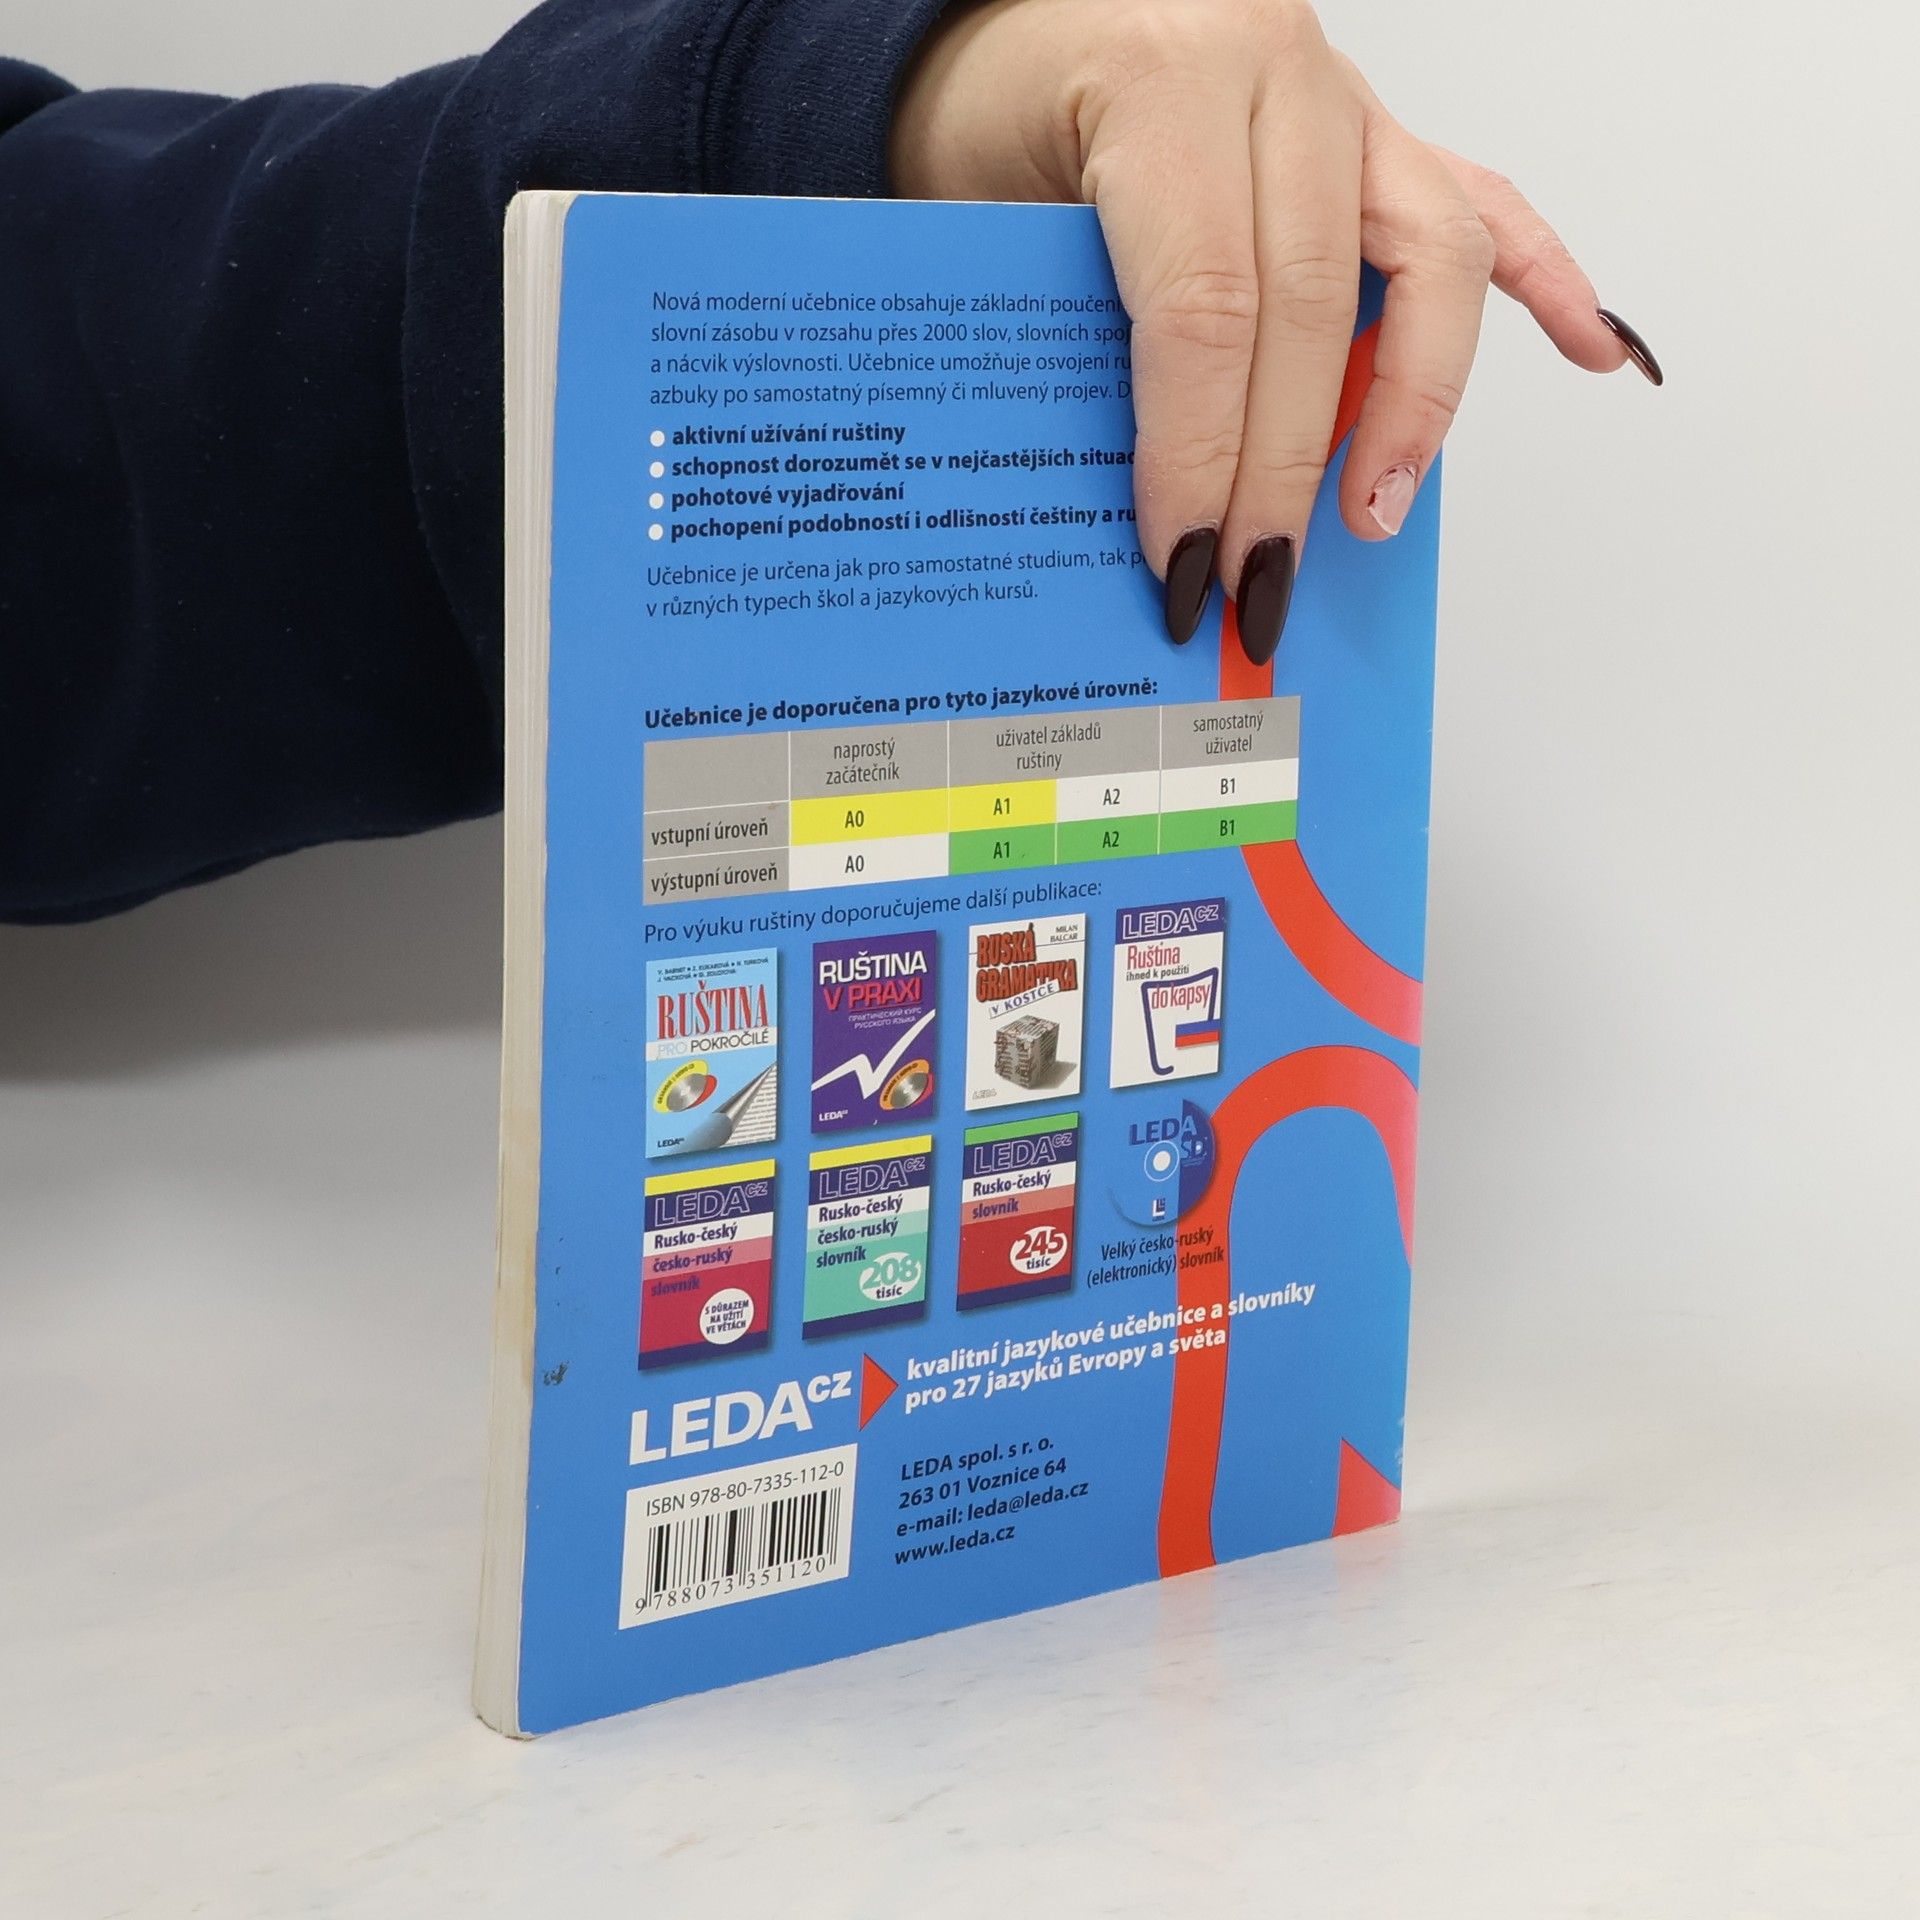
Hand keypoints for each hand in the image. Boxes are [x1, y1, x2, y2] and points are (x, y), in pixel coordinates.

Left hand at [891, 0, 1660, 660]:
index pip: (1208, 303)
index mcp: (1165, 82)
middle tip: (1260, 581)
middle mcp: (1274, 72)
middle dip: (1287, 469)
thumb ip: (1068, 335)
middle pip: (1316, 303)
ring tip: (1381, 511)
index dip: (1202, 451)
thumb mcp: (982, 214)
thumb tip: (1139, 504)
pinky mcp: (1380, 127)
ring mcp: (1345, 95)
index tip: (1185, 560)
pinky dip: (1545, 282)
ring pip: (1431, 256)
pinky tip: (1593, 354)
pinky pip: (1481, 203)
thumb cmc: (991, 111)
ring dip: (1416, 405)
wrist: (1011, 14)